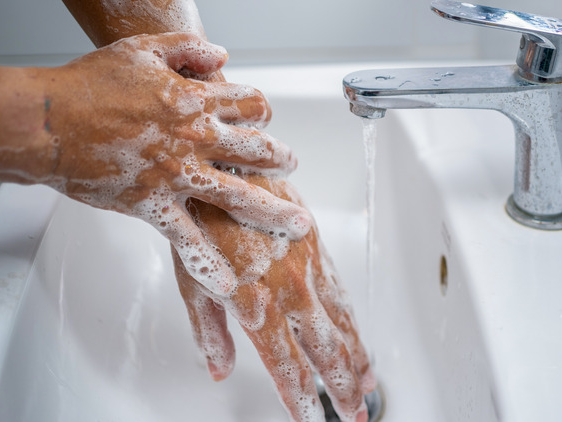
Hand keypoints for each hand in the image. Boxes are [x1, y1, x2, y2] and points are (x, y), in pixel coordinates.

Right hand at [41, 32, 311, 297]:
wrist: (47, 123)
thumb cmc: (89, 84)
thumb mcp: (143, 49)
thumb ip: (188, 48)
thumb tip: (222, 55)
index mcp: (196, 100)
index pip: (251, 105)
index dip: (262, 111)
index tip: (264, 118)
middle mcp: (195, 138)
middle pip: (257, 150)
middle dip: (281, 160)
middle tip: (292, 167)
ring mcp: (177, 175)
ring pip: (239, 196)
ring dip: (273, 212)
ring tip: (298, 226)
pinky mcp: (152, 205)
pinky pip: (186, 240)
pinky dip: (207, 265)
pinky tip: (228, 287)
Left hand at [174, 175, 374, 421]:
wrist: (228, 166)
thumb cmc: (202, 218)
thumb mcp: (193, 281)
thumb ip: (211, 331)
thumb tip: (219, 369)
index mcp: (258, 306)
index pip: (288, 367)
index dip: (302, 399)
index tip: (311, 420)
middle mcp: (291, 291)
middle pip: (326, 352)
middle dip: (343, 387)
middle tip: (355, 414)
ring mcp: (309, 268)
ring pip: (342, 323)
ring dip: (357, 356)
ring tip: (368, 383)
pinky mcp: (316, 247)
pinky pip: (340, 291)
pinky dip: (352, 319)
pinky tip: (357, 332)